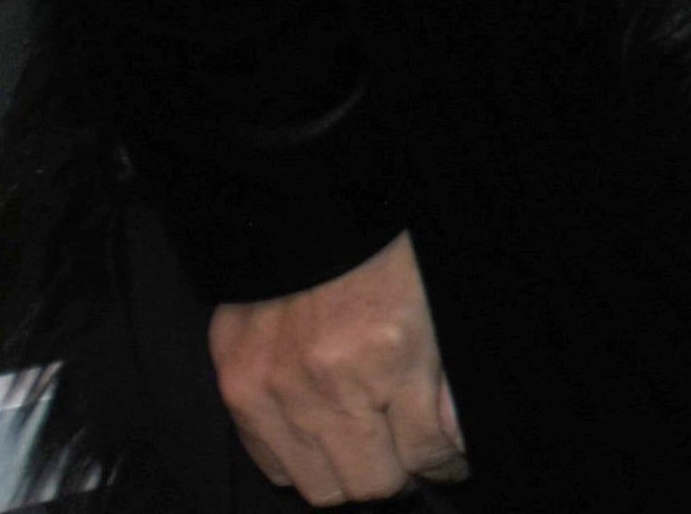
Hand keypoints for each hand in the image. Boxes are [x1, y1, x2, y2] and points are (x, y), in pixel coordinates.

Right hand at [207, 232, 463, 498]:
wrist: (302, 204)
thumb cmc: (384, 247)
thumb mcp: (437, 304)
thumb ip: (445, 382)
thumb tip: (453, 441)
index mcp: (392, 355)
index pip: (426, 451)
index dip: (446, 464)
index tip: (451, 462)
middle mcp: (329, 383)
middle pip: (369, 483)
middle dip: (399, 475)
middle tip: (410, 455)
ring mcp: (276, 391)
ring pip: (319, 485)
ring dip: (349, 470)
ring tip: (367, 445)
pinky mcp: (238, 388)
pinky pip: (271, 461)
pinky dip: (301, 457)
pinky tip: (323, 431)